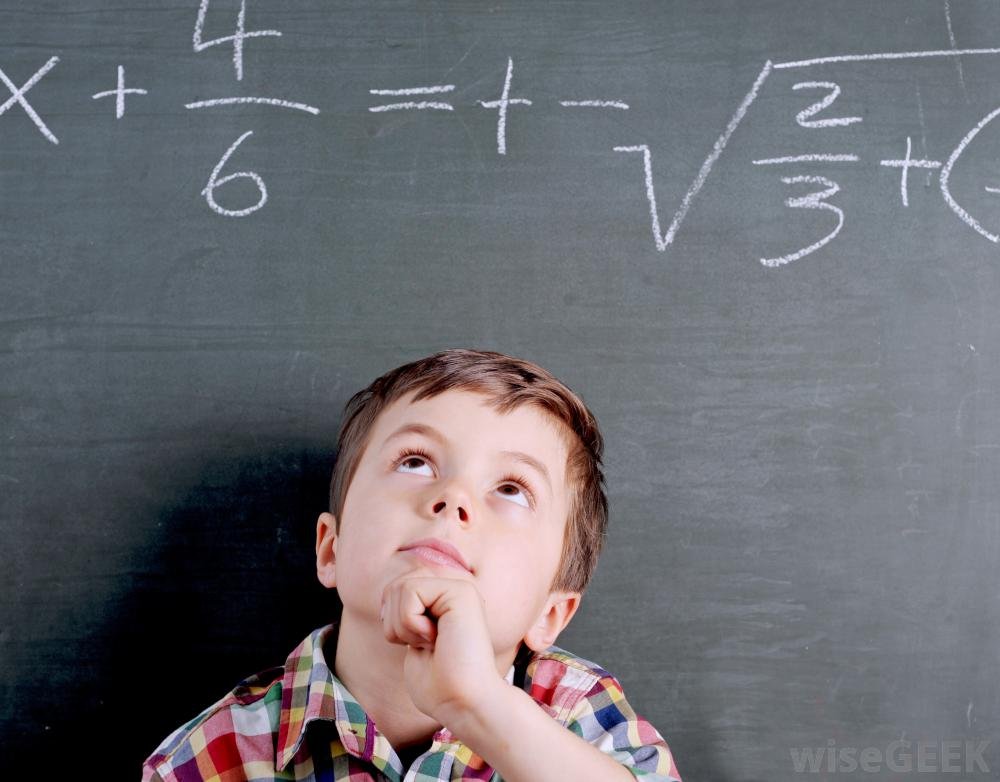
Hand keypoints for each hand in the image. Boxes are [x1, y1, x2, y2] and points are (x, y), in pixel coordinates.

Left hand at [379, 574, 503, 722]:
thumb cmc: (439, 687)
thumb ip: (404, 615)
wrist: (463, 703)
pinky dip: (410, 623)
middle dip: (394, 623)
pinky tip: (435, 638)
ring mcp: (459, 588)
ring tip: (431, 643)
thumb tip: (387, 600)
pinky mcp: (460, 591)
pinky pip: (410, 591)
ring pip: (400, 586)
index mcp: (443, 602)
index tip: (415, 645)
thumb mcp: (413, 643)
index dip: (390, 621)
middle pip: (394, 586)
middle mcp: (453, 590)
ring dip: (403, 626)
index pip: (395, 591)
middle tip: (424, 645)